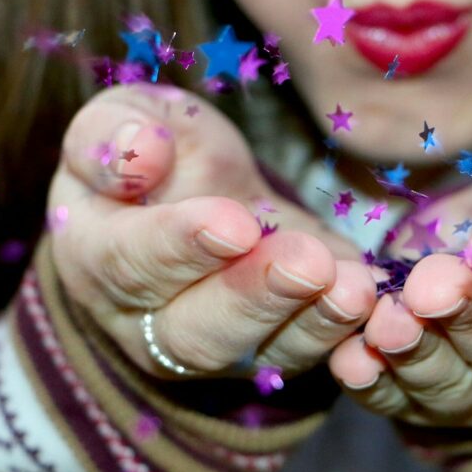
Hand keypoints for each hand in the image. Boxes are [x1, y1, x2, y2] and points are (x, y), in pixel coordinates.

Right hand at [48, 85, 375, 378]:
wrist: (207, 195)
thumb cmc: (159, 151)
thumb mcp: (126, 117)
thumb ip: (113, 131)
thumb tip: (141, 150)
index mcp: (95, 256)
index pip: (129, 263)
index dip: (180, 246)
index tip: (235, 222)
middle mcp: (146, 321)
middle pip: (195, 331)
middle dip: (256, 297)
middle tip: (308, 263)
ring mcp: (213, 345)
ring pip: (258, 355)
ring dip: (310, 324)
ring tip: (354, 289)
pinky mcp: (272, 347)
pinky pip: (307, 354)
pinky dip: (345, 332)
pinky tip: (377, 302)